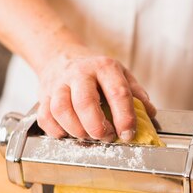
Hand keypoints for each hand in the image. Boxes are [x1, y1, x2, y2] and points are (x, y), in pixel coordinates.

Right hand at [35, 45, 155, 141]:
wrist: (61, 56)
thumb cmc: (95, 71)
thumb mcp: (120, 74)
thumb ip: (136, 93)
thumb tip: (149, 113)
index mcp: (104, 68)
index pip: (118, 93)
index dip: (125, 118)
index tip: (127, 133)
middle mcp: (80, 73)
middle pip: (85, 102)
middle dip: (97, 126)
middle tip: (105, 136)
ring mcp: (59, 84)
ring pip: (61, 110)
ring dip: (76, 130)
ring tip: (87, 135)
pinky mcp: (43, 96)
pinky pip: (45, 118)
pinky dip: (56, 131)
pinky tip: (68, 132)